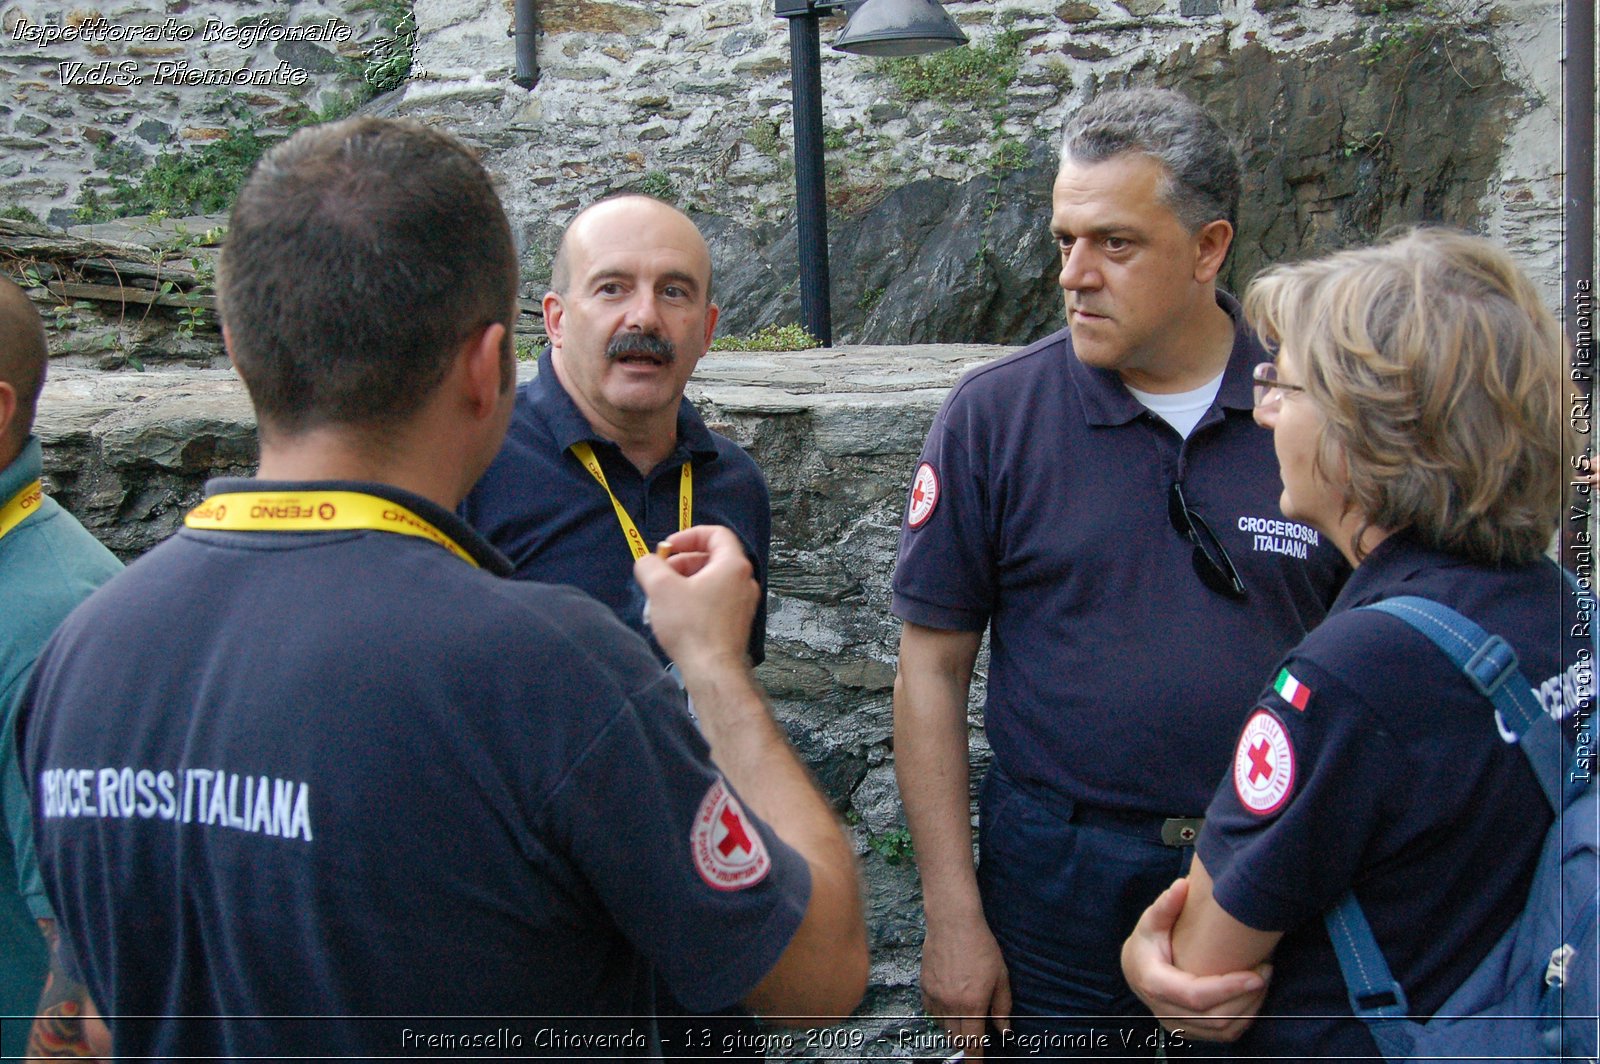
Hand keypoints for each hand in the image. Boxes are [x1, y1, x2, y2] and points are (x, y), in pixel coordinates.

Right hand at [633, 525, 759, 672]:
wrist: (712, 671)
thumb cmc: (692, 628)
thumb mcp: (660, 588)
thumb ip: (650, 565)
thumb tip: (647, 562)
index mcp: (733, 565)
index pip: (716, 534)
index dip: (689, 535)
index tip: (668, 547)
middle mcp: (744, 582)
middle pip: (711, 558)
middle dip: (682, 562)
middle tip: (660, 574)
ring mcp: (742, 604)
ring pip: (711, 581)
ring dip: (684, 582)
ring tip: (661, 598)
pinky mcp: (735, 623)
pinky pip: (714, 601)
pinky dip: (694, 600)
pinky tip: (673, 615)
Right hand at [921, 914, 1010, 1058]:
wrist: (952, 923)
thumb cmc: (981, 946)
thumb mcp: (1001, 977)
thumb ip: (1002, 1007)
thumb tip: (1003, 1031)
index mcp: (972, 1005)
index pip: (972, 1044)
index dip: (973, 1061)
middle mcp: (951, 1005)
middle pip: (955, 1038)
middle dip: (965, 1042)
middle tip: (974, 1034)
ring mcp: (935, 997)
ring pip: (942, 1027)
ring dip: (953, 1028)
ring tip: (963, 1011)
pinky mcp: (924, 987)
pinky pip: (931, 1012)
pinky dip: (941, 1014)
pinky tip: (949, 1001)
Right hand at [1121, 879, 1269, 1042]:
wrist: (1136, 969)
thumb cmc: (1147, 942)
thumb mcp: (1151, 921)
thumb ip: (1166, 905)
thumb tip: (1182, 885)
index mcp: (1155, 984)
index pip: (1196, 996)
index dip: (1228, 989)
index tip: (1256, 975)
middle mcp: (1166, 1012)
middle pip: (1215, 1017)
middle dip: (1246, 997)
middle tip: (1267, 970)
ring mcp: (1179, 1027)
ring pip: (1223, 1029)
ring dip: (1249, 1008)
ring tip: (1264, 979)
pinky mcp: (1192, 1032)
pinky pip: (1225, 1034)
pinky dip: (1244, 1017)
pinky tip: (1254, 995)